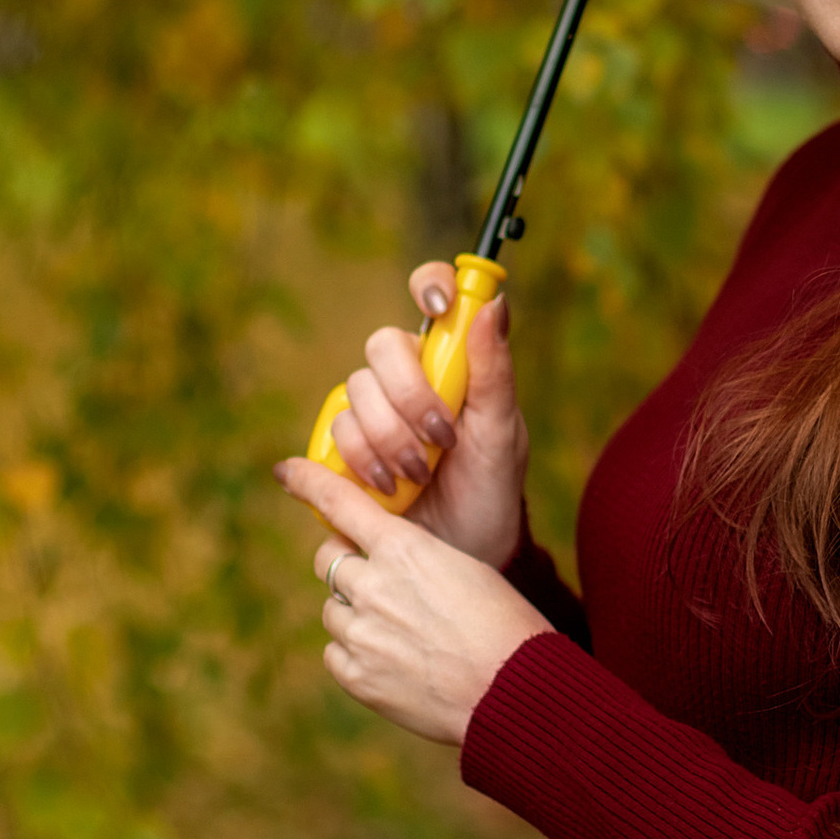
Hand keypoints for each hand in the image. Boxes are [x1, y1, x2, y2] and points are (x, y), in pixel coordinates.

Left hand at [276, 454, 547, 745]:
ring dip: (355, 613)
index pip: (340, 502)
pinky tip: (394, 662)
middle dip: (345, 564)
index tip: (288, 471)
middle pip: (328, 559)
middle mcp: (373, 585)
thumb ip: (414, 559)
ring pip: (333, 609)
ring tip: (401, 633)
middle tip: (376, 581)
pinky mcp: (357, 677)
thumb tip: (383, 566)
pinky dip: (356, 654)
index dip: (309, 481)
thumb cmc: (504, 625)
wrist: (514, 691)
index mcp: (404, 548)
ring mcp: (361, 633)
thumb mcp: (465, 569)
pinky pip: (335, 653)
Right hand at [324, 260, 530, 568]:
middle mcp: (406, 377)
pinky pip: (335, 431)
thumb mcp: (503, 434)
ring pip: (356, 392)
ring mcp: (371, 410)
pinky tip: (389, 487)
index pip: (434, 294)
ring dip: (390, 438)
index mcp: (450, 361)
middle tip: (440, 438)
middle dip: (408, 395)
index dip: (430, 286)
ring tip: (420, 475)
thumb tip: (495, 304)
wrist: (461, 552)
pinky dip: (362, 461)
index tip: (439, 310)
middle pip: (381, 346)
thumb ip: (495, 371)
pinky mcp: (343, 445)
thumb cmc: (491, 489)